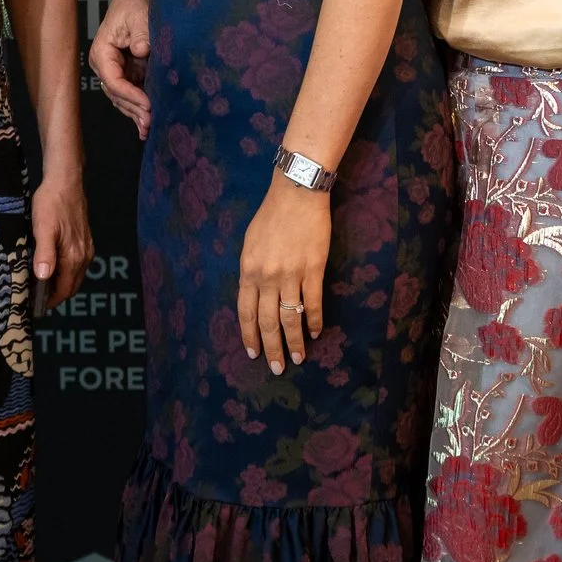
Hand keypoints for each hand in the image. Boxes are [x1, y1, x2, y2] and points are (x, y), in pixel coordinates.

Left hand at [30, 165, 94, 310]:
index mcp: (74, 256)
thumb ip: (45, 254)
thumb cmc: (51, 204)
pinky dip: (66, 271)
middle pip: (72, 285)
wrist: (65, 180)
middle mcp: (84, 255)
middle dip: (56, 294)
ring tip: (41, 284)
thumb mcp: (43, 229)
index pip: (65, 289)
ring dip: (61, 282)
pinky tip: (53, 265)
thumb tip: (43, 278)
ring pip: (75, 274)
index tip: (37, 307)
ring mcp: (86, 247)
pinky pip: (77, 263)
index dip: (51, 301)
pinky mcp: (85, 239)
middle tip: (36, 298)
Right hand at [89, 0, 152, 136]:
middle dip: (133, 109)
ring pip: (122, 98)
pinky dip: (137, 109)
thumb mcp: (138, 16)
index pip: (112, 79)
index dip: (129, 94)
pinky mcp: (127, 74)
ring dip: (135, 113)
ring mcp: (116, 72)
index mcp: (102, 52)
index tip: (147, 103)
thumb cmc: (134, 6)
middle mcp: (105, 65)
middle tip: (150, 122)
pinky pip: (130, 95)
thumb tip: (142, 50)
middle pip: (116, 93)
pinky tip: (145, 125)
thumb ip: (140, 33)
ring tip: (149, 128)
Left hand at [236, 176, 330, 374]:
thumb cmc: (271, 215)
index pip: (246, 312)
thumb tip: (255, 296)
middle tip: (277, 368)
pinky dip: (314, 320)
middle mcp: (267, 277)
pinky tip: (315, 331)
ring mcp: (291, 274)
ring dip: (294, 341)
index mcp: (248, 270)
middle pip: (268, 321)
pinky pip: (313, 302)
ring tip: (299, 358)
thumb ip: (251, 271)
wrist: (296, 193)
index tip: (254, 353)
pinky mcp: (313, 269)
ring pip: (291, 317)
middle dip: (272, 348)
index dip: (250, 335)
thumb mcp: (250, 243)